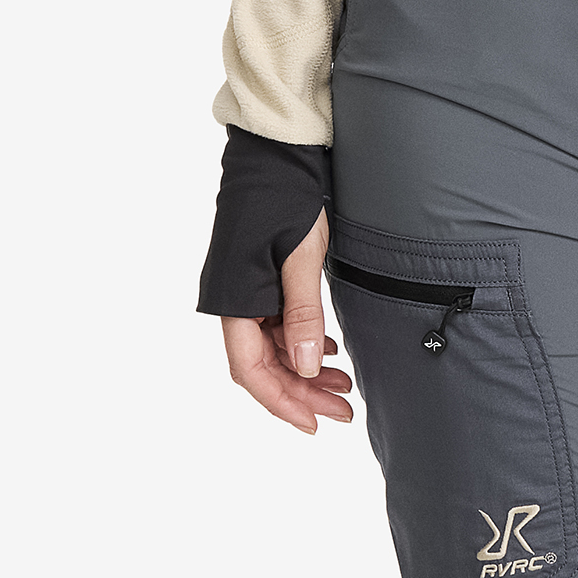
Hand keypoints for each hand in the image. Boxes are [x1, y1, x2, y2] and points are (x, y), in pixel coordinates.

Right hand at [221, 213, 353, 432]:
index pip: (251, 371)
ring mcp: (245, 292)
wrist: (277, 152)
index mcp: (233, 301)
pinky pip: (277, 326)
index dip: (281, 403)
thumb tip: (304, 370)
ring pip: (273, 348)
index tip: (314, 425)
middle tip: (344, 410)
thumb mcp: (301, 258)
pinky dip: (302, 343)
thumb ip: (302, 315)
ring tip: (344, 384)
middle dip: (301, 393)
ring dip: (304, 369)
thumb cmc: (286, 198)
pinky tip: (327, 353)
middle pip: (263, 366)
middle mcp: (233, 302)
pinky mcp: (259, 280)